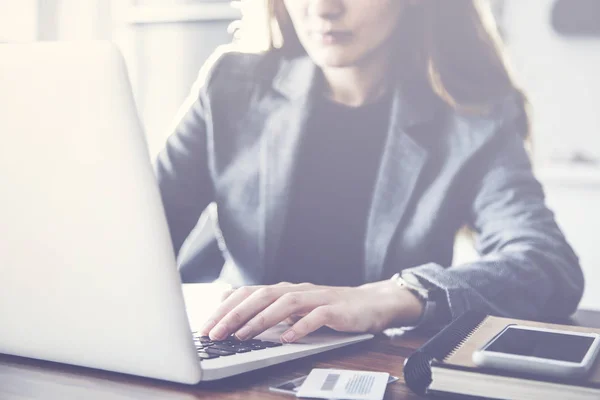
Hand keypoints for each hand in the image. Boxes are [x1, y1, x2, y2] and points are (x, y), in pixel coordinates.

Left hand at [199, 280, 423, 342]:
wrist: (371, 303)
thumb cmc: (330, 307)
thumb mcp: (296, 307)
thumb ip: (269, 306)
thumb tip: (232, 305)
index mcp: (285, 289)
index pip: (249, 293)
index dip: (226, 308)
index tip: (206, 326)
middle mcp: (298, 290)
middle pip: (262, 296)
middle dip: (235, 314)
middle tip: (214, 333)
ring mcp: (318, 298)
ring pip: (284, 304)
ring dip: (260, 320)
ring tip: (242, 336)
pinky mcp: (336, 310)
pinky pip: (316, 317)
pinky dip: (299, 327)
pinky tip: (286, 338)